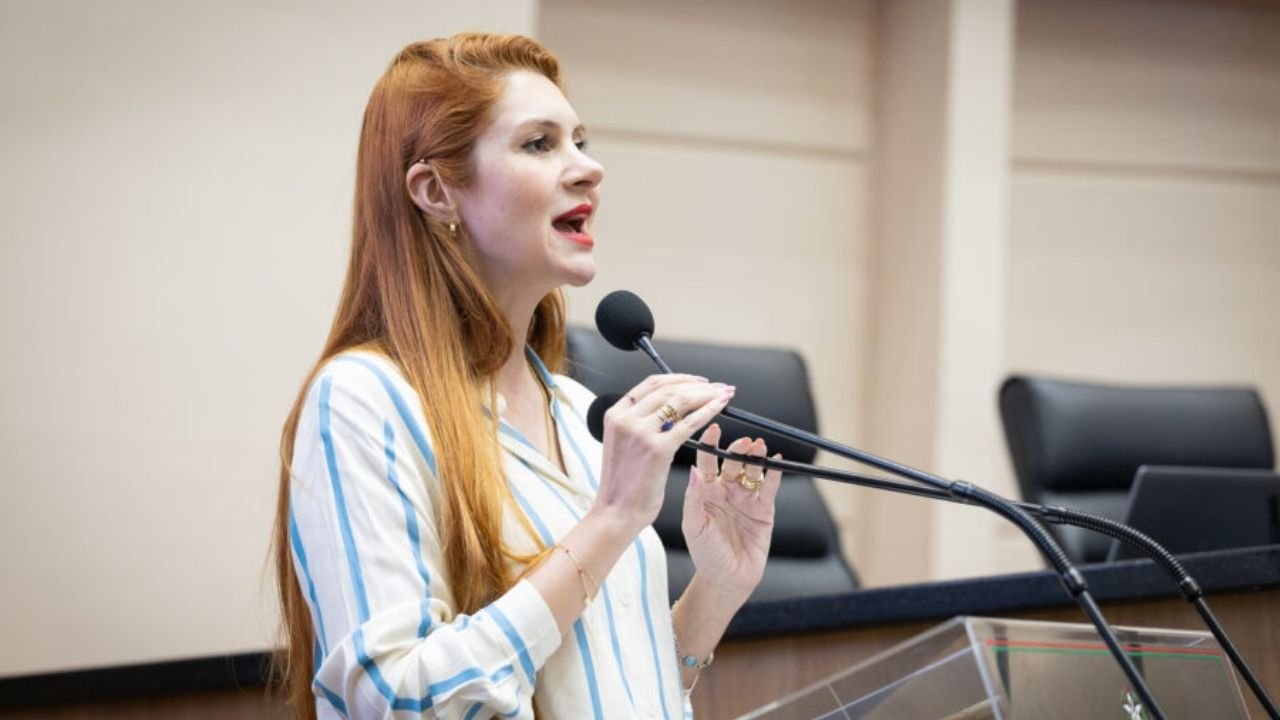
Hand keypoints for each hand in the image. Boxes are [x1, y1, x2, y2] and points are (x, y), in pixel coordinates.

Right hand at [592, 375, 735, 536]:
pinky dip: (709, 411)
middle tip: (717, 386)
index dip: (678, 378)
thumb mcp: (623, 444)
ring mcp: (641, 432)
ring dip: (707, 394)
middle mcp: (626, 419)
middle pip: (668, 388)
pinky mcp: (657, 448)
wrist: (616, 513)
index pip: (651, 384)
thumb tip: (667, 410)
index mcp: (615, 415)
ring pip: (681, 400)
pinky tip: (721, 407)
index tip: (697, 380)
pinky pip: (690, 423)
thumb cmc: (622, 485)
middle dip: (698, 384)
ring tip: (724, 394)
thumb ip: (639, 423)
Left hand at [681, 424, 780, 602]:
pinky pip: (769, 487)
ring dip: (755, 457)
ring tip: (759, 446)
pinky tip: (777, 460)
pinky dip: (774, 473)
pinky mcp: (764, 509)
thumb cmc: (706, 554)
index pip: (707, 462)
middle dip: (737, 449)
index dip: (710, 445)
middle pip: (732, 462)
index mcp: (705, 492)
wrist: (728, 579)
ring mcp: (745, 498)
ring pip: (751, 470)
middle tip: (744, 441)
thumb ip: (694, 499)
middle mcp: (725, 491)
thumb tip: (693, 471)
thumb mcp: (694, 526)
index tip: (713, 429)